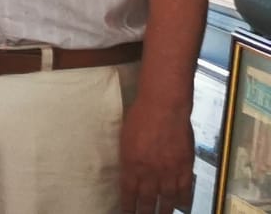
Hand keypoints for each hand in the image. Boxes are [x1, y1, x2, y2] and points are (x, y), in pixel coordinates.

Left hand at [119, 95, 193, 213]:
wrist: (164, 106)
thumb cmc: (140, 116)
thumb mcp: (124, 138)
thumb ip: (128, 158)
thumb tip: (128, 172)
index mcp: (131, 164)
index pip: (128, 192)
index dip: (127, 205)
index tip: (125, 213)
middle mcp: (150, 171)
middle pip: (147, 200)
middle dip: (144, 212)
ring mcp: (169, 170)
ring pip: (167, 198)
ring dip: (164, 210)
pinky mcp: (185, 165)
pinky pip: (185, 188)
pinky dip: (183, 199)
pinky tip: (181, 206)